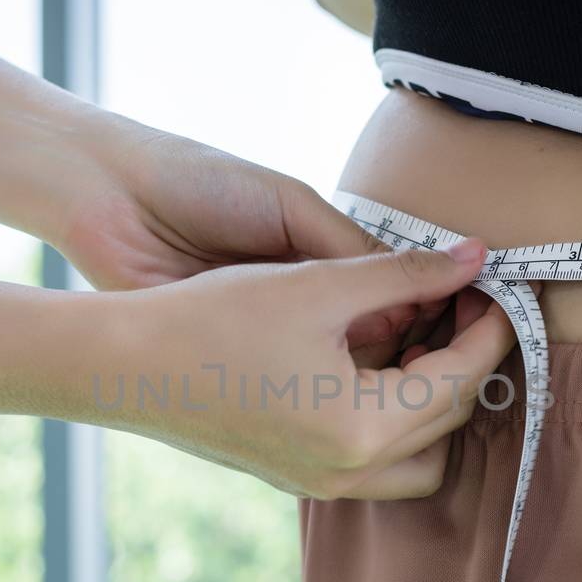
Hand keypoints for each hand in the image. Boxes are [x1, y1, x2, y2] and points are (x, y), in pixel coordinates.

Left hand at [37, 110, 451, 362]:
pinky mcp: (234, 368)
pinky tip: (343, 395)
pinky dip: (323, 393)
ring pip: (340, 380)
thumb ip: (353, 249)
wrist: (116, 199)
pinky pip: (294, 393)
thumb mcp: (293, 206)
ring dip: (370, 379)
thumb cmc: (202, 186)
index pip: (394, 301)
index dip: (427, 311)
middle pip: (376, 348)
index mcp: (319, 266)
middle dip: (410, 352)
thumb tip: (423, 294)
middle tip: (439, 359)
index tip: (465, 319)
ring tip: (401, 381)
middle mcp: (300, 312)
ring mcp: (269, 345)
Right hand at [88, 237, 517, 499]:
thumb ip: (407, 273)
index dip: (490, 326)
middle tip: (461, 300)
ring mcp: (323, 483)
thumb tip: (476, 256)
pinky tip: (374, 361)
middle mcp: (351, 471)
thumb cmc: (214, 319)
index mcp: (364, 427)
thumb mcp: (319, 286)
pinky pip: (378, 461)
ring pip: (421, 454)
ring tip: (419, 335)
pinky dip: (396, 417)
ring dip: (435, 398)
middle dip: (467, 358)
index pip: (463, 377)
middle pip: (450, 419)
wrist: (125, 365)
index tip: (498, 284)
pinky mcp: (298, 477)